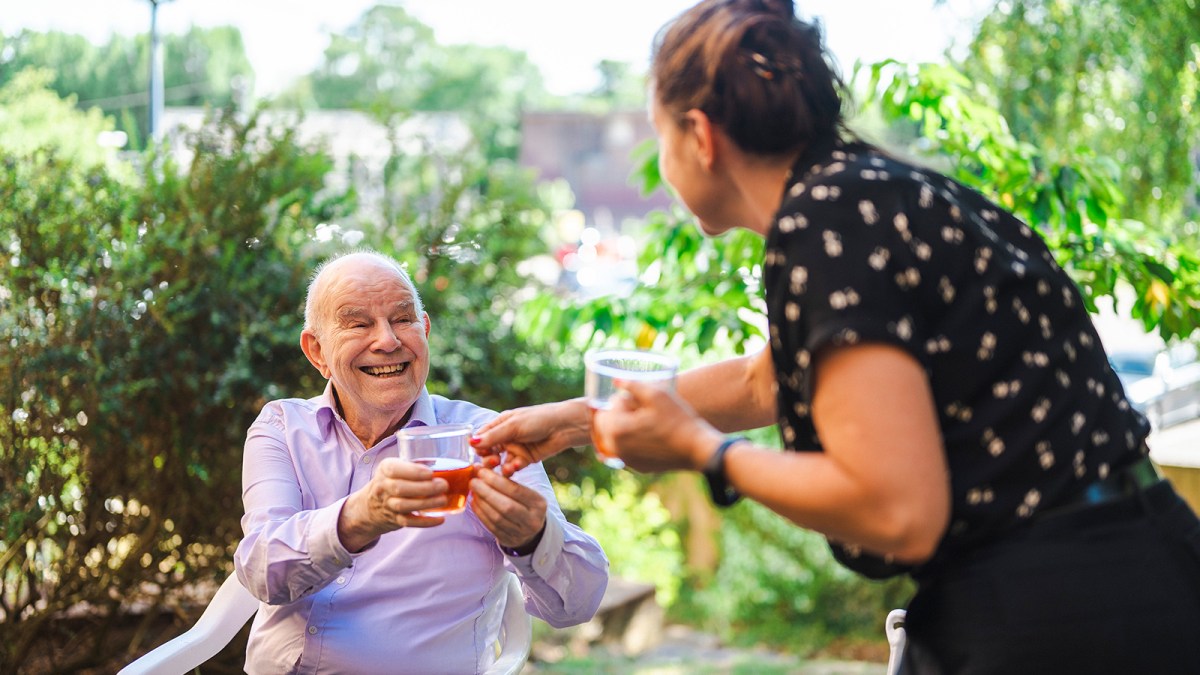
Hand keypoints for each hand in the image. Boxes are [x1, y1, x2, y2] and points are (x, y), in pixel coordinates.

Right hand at [337, 457, 448, 551]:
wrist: (370, 506)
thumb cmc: (392, 480)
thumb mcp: (396, 467)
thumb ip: (414, 464)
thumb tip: (446, 463)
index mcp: (385, 469)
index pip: (394, 469)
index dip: (413, 471)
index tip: (430, 473)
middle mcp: (383, 486)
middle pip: (400, 488)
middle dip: (424, 487)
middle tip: (444, 485)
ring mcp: (387, 505)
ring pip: (404, 505)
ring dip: (426, 503)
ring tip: (444, 499)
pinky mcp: (394, 520)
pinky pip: (409, 522)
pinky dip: (426, 522)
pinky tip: (441, 518)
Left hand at [469, 466, 546, 552]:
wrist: (532, 530)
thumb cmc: (525, 505)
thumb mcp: (525, 492)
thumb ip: (507, 481)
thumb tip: (481, 468)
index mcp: (538, 503)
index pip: (516, 490)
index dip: (496, 481)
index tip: (482, 472)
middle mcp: (532, 519)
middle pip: (506, 506)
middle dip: (486, 492)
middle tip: (473, 482)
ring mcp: (520, 532)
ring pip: (497, 517)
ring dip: (481, 503)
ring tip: (473, 492)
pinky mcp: (509, 540)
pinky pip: (491, 527)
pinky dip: (480, 514)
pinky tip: (475, 503)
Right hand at [470, 399, 590, 475]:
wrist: (563, 427)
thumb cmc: (538, 419)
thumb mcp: (513, 426)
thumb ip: (493, 436)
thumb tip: (471, 442)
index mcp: (500, 424)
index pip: (482, 437)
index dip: (478, 446)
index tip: (478, 453)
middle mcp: (505, 437)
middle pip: (488, 452)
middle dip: (489, 459)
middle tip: (493, 461)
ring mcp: (515, 448)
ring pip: (500, 462)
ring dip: (501, 466)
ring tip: (506, 467)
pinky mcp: (525, 459)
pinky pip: (513, 467)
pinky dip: (513, 468)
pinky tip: (518, 465)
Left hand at [595, 380, 722, 472]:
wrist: (697, 449)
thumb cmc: (678, 419)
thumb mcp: (657, 394)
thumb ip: (633, 385)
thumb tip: (616, 381)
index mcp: (616, 430)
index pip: (607, 407)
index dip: (622, 400)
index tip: (638, 400)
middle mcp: (615, 449)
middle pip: (606, 425)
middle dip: (618, 414)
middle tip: (639, 409)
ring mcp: (626, 461)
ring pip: (615, 439)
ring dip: (623, 428)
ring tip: (644, 421)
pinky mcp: (637, 467)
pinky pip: (626, 451)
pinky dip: (631, 442)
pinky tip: (649, 436)